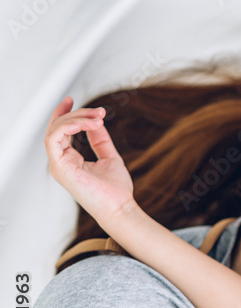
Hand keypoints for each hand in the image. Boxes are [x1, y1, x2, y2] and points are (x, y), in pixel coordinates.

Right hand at [45, 96, 135, 222]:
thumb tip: (96, 122)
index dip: (64, 113)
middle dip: (77, 114)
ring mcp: (58, 164)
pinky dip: (69, 127)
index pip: (60, 132)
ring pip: (55, 130)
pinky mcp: (59, 167)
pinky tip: (87, 125)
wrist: (119, 207)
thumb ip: (100, 140)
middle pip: (58, 127)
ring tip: (97, 119)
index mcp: (70, 160)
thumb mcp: (109, 157)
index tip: (72, 100)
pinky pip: (54, 139)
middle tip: (99, 112)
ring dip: (77, 119)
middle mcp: (61, 161)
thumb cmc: (116, 190)